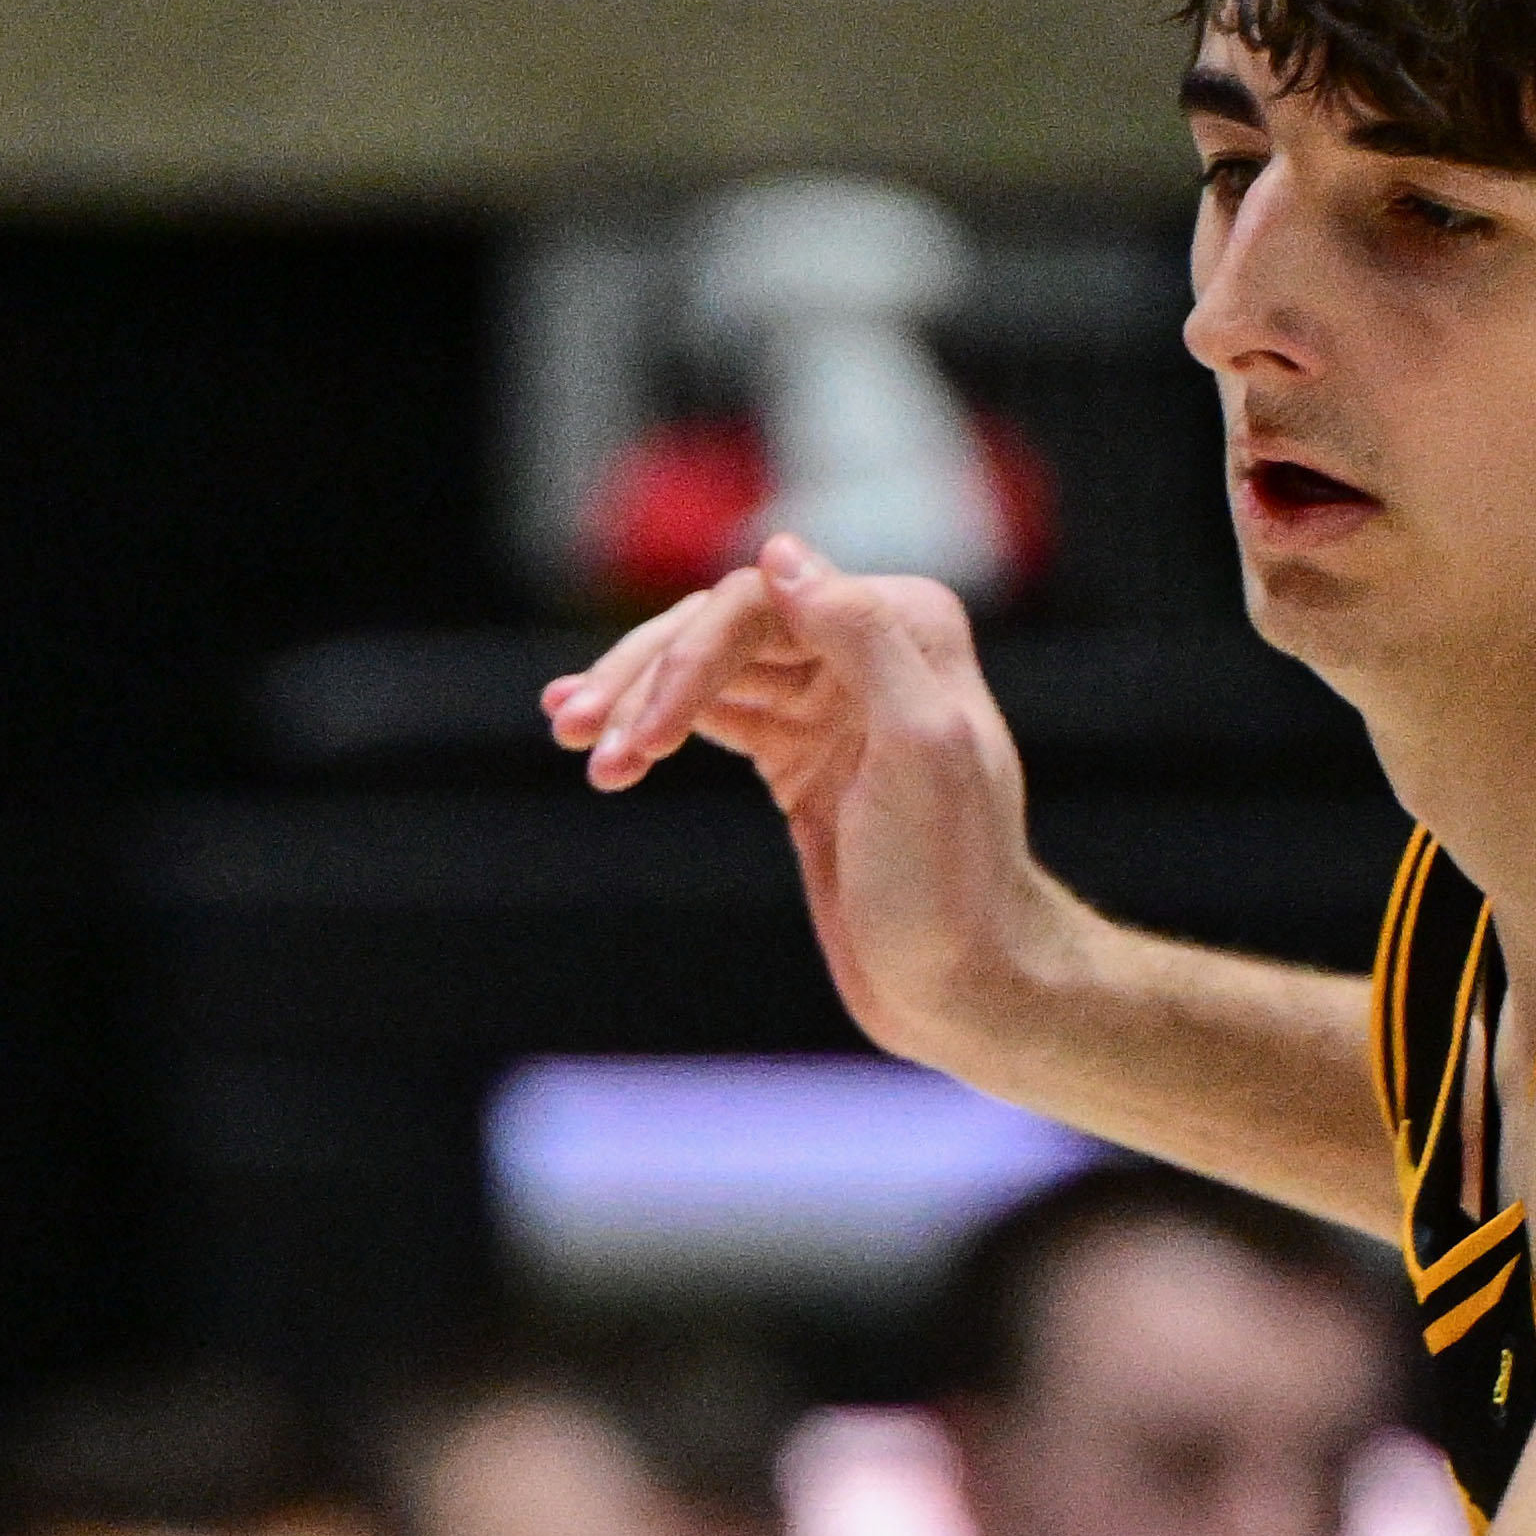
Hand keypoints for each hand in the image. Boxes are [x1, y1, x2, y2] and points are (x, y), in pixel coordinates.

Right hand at [546, 533, 1073, 1068]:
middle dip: (643, 678)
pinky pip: (710, 715)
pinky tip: (608, 752)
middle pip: (719, 628)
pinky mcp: (797, 755)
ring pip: (705, 670)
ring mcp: (826, 702)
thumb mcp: (921, 749)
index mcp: (904, 626)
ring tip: (576, 747)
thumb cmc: (952, 881)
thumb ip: (861, 637)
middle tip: (572, 734)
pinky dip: (654, 729)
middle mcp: (865, 648)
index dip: (687, 657)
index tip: (640, 738)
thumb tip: (778, 551)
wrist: (963, 984)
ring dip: (634, 704)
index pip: (761, 603)